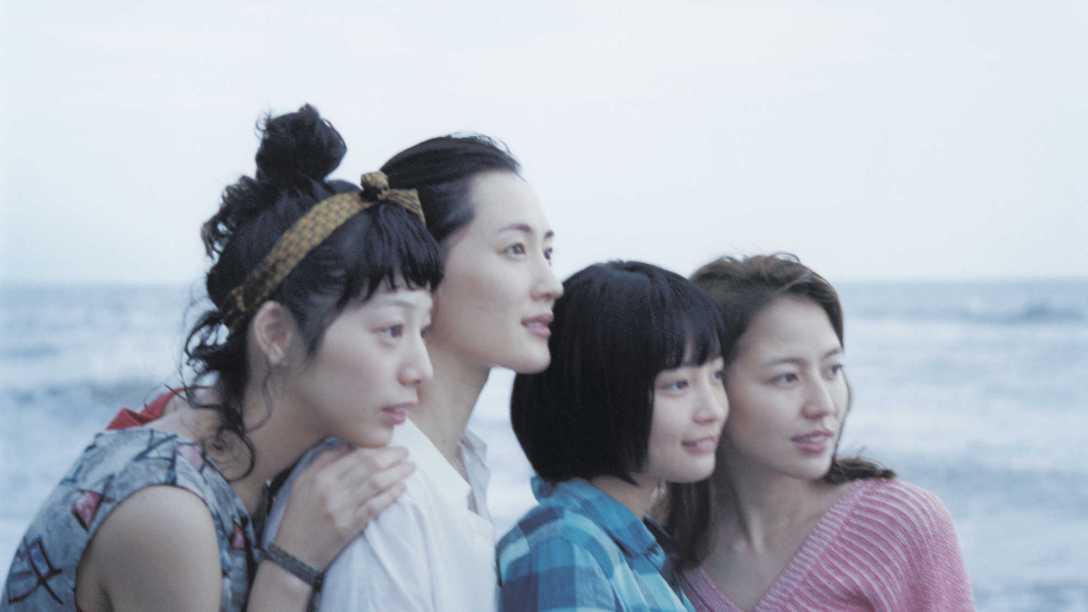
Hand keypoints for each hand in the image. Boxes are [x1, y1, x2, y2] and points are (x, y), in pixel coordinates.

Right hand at [271, 444, 413, 570]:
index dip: (376, 449)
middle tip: (406, 453)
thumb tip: (347, 445)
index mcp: (320, 477)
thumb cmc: (298, 515)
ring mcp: (343, 509)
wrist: (295, 553)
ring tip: (409, 467)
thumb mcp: (302, 483)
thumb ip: (322, 461)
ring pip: (376, 484)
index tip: (391, 445)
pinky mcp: (351, 526)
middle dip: (391, 457)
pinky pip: (376, 506)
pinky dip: (390, 495)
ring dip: (396, 474)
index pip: (355, 457)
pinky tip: (401, 488)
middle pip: (369, 467)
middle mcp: (332, 490)